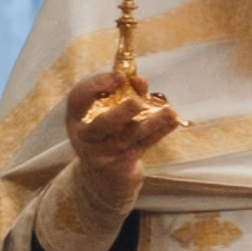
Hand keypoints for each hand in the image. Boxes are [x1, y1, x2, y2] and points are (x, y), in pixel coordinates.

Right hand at [63, 70, 179, 202]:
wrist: (101, 174)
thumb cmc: (104, 130)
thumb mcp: (103, 111)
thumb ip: (121, 91)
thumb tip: (140, 80)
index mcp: (77, 116)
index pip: (79, 98)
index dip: (98, 84)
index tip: (120, 76)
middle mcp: (87, 135)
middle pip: (103, 124)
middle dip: (121, 112)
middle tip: (136, 102)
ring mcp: (105, 152)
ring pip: (130, 136)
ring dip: (151, 123)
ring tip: (168, 112)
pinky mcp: (123, 163)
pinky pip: (144, 144)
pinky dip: (160, 132)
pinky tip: (173, 120)